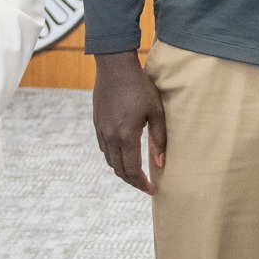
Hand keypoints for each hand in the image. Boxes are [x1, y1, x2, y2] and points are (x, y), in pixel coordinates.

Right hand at [93, 51, 166, 193]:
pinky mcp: (97, 123)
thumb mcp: (156, 111)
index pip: (132, 170)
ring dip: (122, 170)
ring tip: (136, 173)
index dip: (141, 183)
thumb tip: (161, 163)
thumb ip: (159, 138)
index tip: (152, 190)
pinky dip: (113, 157)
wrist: (114, 67)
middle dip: (132, 181)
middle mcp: (110, 137)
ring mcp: (101, 130)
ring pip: (109, 160)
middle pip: (118, 169)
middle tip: (145, 186)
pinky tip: (124, 154)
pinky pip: (104, 148)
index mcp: (125, 136)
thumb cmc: (139, 87)